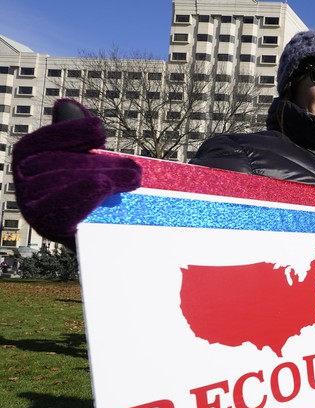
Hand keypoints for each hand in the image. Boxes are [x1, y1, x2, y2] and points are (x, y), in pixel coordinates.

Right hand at [12, 99, 141, 248]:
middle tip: (134, 168)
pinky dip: (81, 194)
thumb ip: (75, 135)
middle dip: (98, 163)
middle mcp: (24, 184)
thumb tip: (66, 104)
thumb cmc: (92, 196)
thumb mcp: (87, 163)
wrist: (99, 240)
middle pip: (55, 164)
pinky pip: (58, 209)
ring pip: (60, 184)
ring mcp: (32, 207)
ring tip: (132, 179)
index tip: (100, 129)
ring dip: (100, 177)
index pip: (42, 142)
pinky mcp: (47, 227)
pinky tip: (102, 186)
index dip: (70, 133)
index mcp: (29, 161)